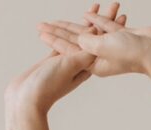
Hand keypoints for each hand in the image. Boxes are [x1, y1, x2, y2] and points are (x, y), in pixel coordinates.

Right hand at [4, 2, 126, 114]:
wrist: (27, 100)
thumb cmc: (48, 86)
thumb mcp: (70, 67)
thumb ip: (83, 51)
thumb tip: (96, 33)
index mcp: (87, 67)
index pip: (103, 42)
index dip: (113, 29)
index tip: (123, 15)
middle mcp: (80, 64)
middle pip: (95, 38)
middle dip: (105, 21)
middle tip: (115, 4)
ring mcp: (67, 62)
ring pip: (80, 36)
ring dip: (89, 21)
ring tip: (96, 5)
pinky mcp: (54, 60)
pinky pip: (65, 39)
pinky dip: (69, 28)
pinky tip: (75, 21)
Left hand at [38, 3, 150, 77]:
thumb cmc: (133, 54)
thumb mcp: (105, 48)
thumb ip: (89, 42)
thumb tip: (79, 37)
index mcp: (94, 63)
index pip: (70, 48)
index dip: (54, 39)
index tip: (41, 32)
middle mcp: (100, 57)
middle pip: (74, 41)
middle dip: (58, 33)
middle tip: (41, 26)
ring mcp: (111, 48)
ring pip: (88, 33)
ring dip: (74, 25)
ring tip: (59, 20)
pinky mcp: (121, 39)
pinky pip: (104, 27)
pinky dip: (97, 19)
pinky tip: (88, 13)